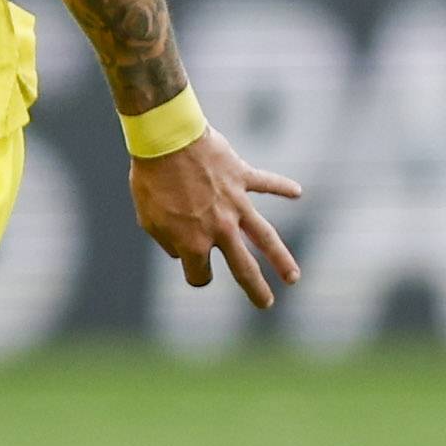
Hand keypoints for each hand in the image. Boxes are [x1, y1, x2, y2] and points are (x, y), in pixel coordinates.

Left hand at [130, 127, 303, 309]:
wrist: (165, 142)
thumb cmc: (151, 181)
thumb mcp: (148, 220)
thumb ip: (165, 241)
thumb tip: (179, 251)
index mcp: (193, 243)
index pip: (200, 274)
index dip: (196, 275)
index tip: (196, 269)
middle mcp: (220, 229)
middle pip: (243, 268)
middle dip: (256, 289)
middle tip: (266, 304)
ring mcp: (235, 204)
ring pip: (265, 237)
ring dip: (281, 259)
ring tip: (293, 278)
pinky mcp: (242, 178)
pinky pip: (267, 184)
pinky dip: (282, 187)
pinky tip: (297, 193)